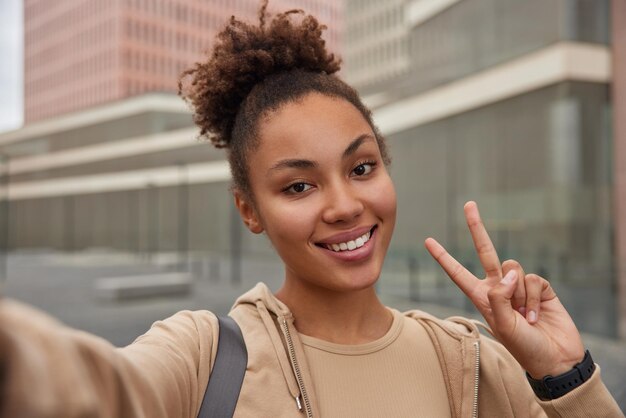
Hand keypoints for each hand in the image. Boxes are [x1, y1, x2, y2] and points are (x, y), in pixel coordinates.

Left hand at [424, 201, 584, 378]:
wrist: (556, 358)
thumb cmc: (525, 348)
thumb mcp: (503, 326)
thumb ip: (499, 298)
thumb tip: (508, 273)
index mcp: (482, 298)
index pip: (458, 273)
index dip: (443, 258)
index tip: (428, 241)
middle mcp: (498, 288)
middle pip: (486, 251)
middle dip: (476, 228)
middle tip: (469, 204)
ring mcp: (519, 286)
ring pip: (513, 268)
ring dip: (520, 294)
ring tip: (525, 317)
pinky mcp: (539, 287)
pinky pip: (532, 278)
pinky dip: (534, 296)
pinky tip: (537, 314)